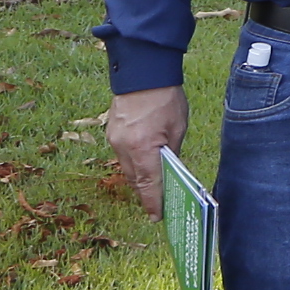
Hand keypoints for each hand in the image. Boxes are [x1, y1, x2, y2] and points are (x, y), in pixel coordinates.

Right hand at [106, 85, 187, 217]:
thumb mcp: (177, 128)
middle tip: (157, 206)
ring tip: (152, 188)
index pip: (148, 184)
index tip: (156, 217)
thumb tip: (169, 171)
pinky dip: (133, 163)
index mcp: (142, 148)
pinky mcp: (111, 132)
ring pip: (127, 168)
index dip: (153, 202)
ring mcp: (114, 140)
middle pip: (135, 179)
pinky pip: (122, 155)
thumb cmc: (165, 98)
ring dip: (139, 179)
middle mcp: (123, 148)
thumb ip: (171, 153)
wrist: (143, 72)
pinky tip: (143, 165)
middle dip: (146, 194)